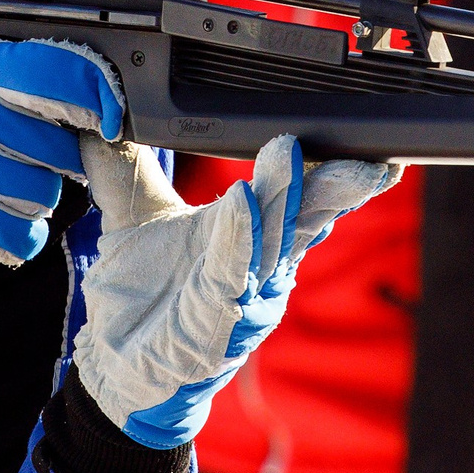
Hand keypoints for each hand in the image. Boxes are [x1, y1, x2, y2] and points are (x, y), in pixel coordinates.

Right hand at [0, 39, 123, 265]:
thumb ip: (4, 72)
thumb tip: (82, 86)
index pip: (60, 72)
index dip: (97, 95)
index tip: (111, 114)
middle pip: (61, 145)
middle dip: (49, 157)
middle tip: (14, 155)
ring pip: (45, 194)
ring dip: (27, 198)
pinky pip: (24, 235)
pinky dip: (13, 234)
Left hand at [71, 134, 399, 447]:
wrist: (115, 368)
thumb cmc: (142, 297)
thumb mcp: (132, 218)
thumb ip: (122, 164)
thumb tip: (104, 103)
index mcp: (254, 237)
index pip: (303, 196)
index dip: (336, 169)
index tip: (369, 142)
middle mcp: (261, 270)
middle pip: (303, 217)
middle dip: (330, 180)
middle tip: (353, 144)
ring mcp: (244, 302)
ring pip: (272, 244)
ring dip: (284, 199)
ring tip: (289, 154)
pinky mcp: (214, 329)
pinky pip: (228, 278)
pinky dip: (239, 241)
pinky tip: (243, 204)